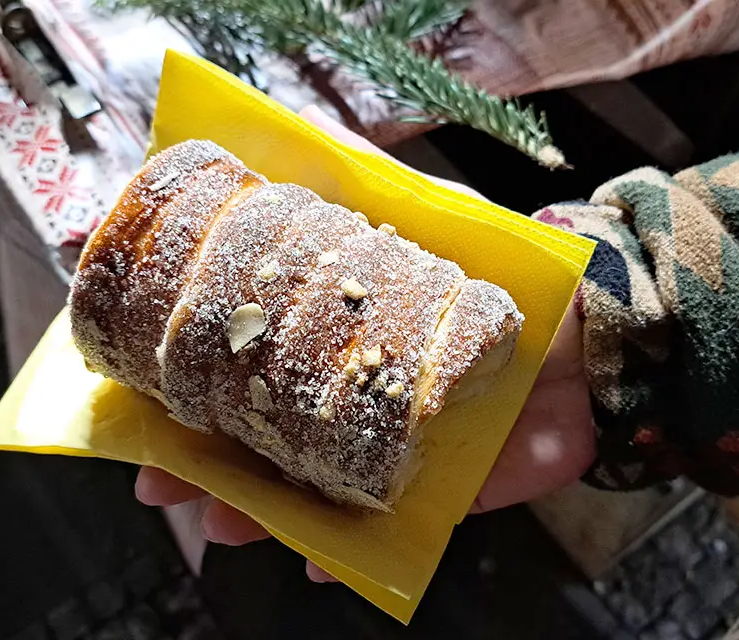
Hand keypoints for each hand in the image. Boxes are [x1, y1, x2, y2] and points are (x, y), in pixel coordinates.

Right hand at [136, 106, 595, 580]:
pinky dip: (348, 556)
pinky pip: (386, 534)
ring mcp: (395, 452)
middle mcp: (353, 400)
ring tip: (225, 524)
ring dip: (259, 515)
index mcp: (336, 342)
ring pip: (309, 494)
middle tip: (158, 483)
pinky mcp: (442, 495)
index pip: (247, 366)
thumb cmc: (508, 265)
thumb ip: (358, 192)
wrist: (604, 328)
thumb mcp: (425, 209)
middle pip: (263, 442)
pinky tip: (317, 566)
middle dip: (203, 467)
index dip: (188, 385)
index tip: (134, 397)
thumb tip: (268, 159)